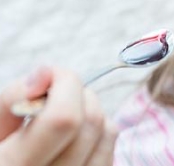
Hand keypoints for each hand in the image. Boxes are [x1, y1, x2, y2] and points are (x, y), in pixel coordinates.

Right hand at [0, 67, 117, 165]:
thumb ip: (15, 96)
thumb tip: (47, 73)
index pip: (63, 118)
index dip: (64, 84)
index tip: (50, 76)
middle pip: (91, 121)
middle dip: (77, 93)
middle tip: (53, 97)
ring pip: (107, 132)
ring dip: (89, 110)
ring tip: (61, 115)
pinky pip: (112, 147)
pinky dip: (99, 131)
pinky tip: (74, 135)